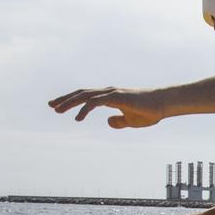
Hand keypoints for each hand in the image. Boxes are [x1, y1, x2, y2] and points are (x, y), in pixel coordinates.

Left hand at [47, 87, 163, 128]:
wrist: (163, 104)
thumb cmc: (150, 111)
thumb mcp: (131, 121)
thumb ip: (119, 122)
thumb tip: (108, 122)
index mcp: (110, 96)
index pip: (86, 96)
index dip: (71, 100)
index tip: (58, 106)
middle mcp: (108, 92)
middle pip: (81, 93)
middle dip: (65, 99)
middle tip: (51, 105)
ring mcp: (111, 93)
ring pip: (85, 96)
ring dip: (70, 103)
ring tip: (57, 110)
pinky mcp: (116, 97)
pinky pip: (96, 102)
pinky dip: (84, 109)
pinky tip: (77, 119)